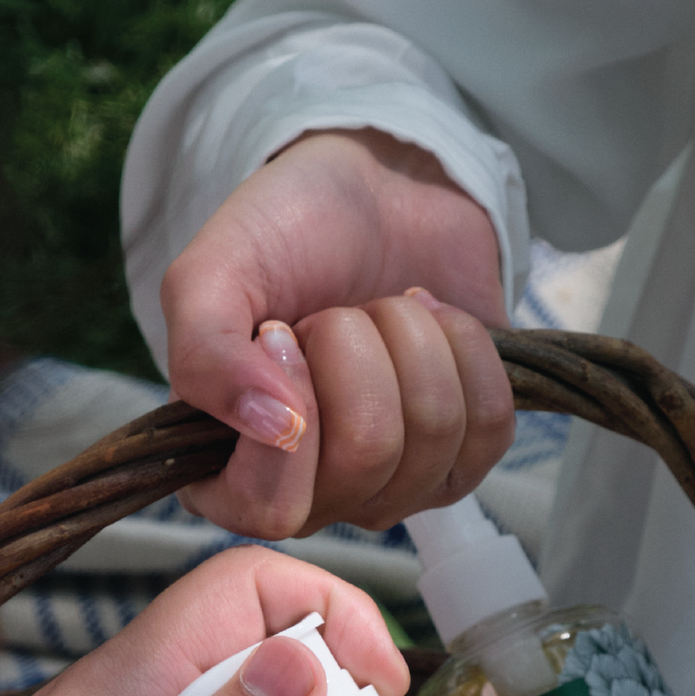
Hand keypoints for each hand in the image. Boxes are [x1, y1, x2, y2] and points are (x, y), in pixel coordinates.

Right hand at [161, 127, 514, 537]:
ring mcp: (393, 484)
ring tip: (379, 311)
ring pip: (433, 436)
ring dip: (411, 341)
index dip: (293, 411)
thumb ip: (205, 355)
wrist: (372, 188)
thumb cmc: (281, 237)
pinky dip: (465, 349)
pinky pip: (489, 427)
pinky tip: (430, 323)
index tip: (281, 332)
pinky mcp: (462, 454)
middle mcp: (311, 495)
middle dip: (358, 352)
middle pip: (366, 458)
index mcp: (227, 473)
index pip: (270, 507)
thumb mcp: (211, 276)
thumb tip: (274, 428)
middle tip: (334, 314)